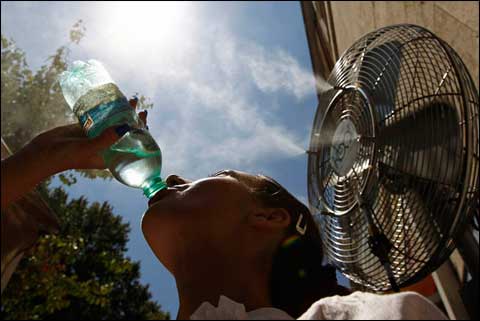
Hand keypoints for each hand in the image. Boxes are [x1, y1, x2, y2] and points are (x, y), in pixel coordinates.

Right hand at [30, 97, 148, 171]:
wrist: (43, 152)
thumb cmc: (65, 157)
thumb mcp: (88, 149)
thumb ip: (105, 140)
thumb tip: (124, 128)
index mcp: (110, 157)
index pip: (131, 146)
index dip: (141, 136)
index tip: (146, 124)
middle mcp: (106, 148)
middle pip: (125, 134)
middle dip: (134, 122)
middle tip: (142, 110)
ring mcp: (96, 137)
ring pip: (114, 124)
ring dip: (123, 114)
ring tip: (132, 102)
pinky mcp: (86, 129)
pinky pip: (101, 118)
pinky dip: (108, 110)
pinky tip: (114, 101)